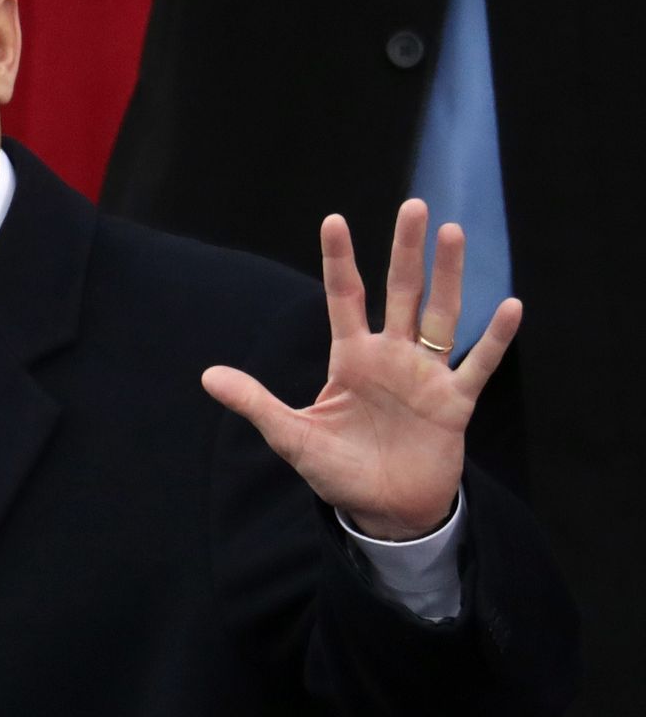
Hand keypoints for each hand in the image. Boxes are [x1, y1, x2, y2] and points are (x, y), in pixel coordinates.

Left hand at [201, 200, 518, 539]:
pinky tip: (510, 304)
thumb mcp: (292, 435)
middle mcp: (391, 356)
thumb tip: (207, 376)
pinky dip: (494, 337)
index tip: (333, 218)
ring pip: (441, 314)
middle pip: (400, 291)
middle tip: (414, 205)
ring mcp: (426, 375)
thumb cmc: (338, 470)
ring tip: (453, 233)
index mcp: (351, 358)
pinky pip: (478, 363)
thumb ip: (255, 402)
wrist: (384, 510)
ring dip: (449, 276)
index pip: (343, 297)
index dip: (340, 259)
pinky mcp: (454, 402)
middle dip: (406, 250)